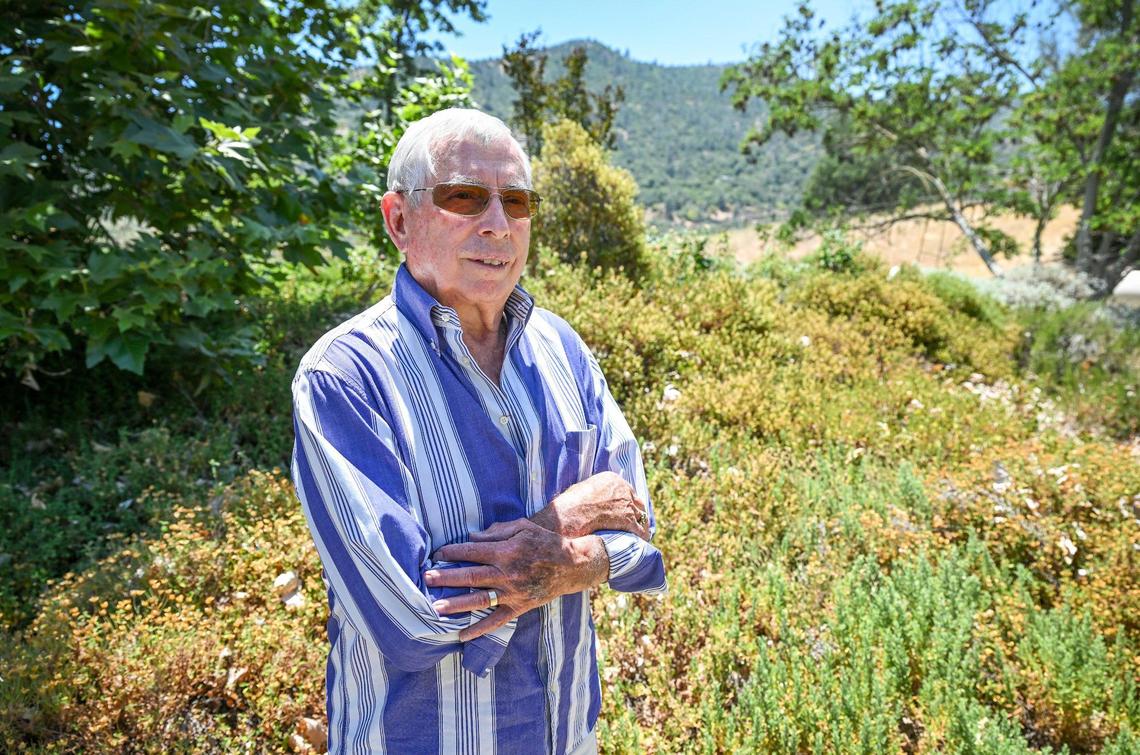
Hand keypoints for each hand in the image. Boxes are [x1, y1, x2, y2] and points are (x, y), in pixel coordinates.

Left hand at [425, 519, 608, 640]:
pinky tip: (461, 634)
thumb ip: (496, 531)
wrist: (572, 564)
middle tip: (427, 579)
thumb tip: (471, 537)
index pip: (472, 551)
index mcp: (506, 551)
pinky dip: (479, 629)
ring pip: (479, 600)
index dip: (453, 552)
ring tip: (435, 608)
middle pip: (470, 576)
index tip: (437, 554)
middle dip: (446, 578)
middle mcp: (507, 573)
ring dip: (456, 604)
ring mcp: (513, 593)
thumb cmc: (545, 541)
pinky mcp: (519, 607)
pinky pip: (496, 620)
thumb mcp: (522, 527)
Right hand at [529, 471, 649, 539]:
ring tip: (635, 535)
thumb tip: (590, 498)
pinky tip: (638, 543)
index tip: (624, 510)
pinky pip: (641, 531)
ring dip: (638, 525)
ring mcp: (628, 506)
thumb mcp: (583, 489)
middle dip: (634, 512)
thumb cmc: (571, 504)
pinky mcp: (629, 521)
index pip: (628, 491)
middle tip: (631, 522)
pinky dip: (640, 537)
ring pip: (641, 517)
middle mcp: (624, 490)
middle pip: (637, 503)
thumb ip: (593, 492)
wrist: (571, 516)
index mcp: (613, 479)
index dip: (626, 502)